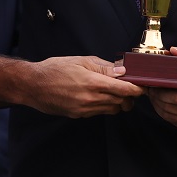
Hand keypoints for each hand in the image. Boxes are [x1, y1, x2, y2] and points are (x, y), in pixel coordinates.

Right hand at [27, 56, 144, 117]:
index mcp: (93, 82)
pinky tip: (100, 97)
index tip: (143, 86)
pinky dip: (105, 106)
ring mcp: (85, 109)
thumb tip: (122, 71)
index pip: (124, 89)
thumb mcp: (80, 61)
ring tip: (115, 92)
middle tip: (131, 88)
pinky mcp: (79, 115)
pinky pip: (99, 112)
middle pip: (122, 102)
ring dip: (118, 102)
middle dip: (130, 96)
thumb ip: (103, 67)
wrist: (33, 85)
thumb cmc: (54, 69)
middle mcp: (91, 98)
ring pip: (112, 109)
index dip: (137, 89)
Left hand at [147, 45, 176, 129]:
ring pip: (172, 117)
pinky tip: (162, 104)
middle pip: (172, 108)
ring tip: (154, 96)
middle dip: (157, 99)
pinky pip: (176, 122)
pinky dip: (166, 114)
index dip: (162, 93)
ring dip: (159, 107)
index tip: (154, 85)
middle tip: (150, 89)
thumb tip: (173, 50)